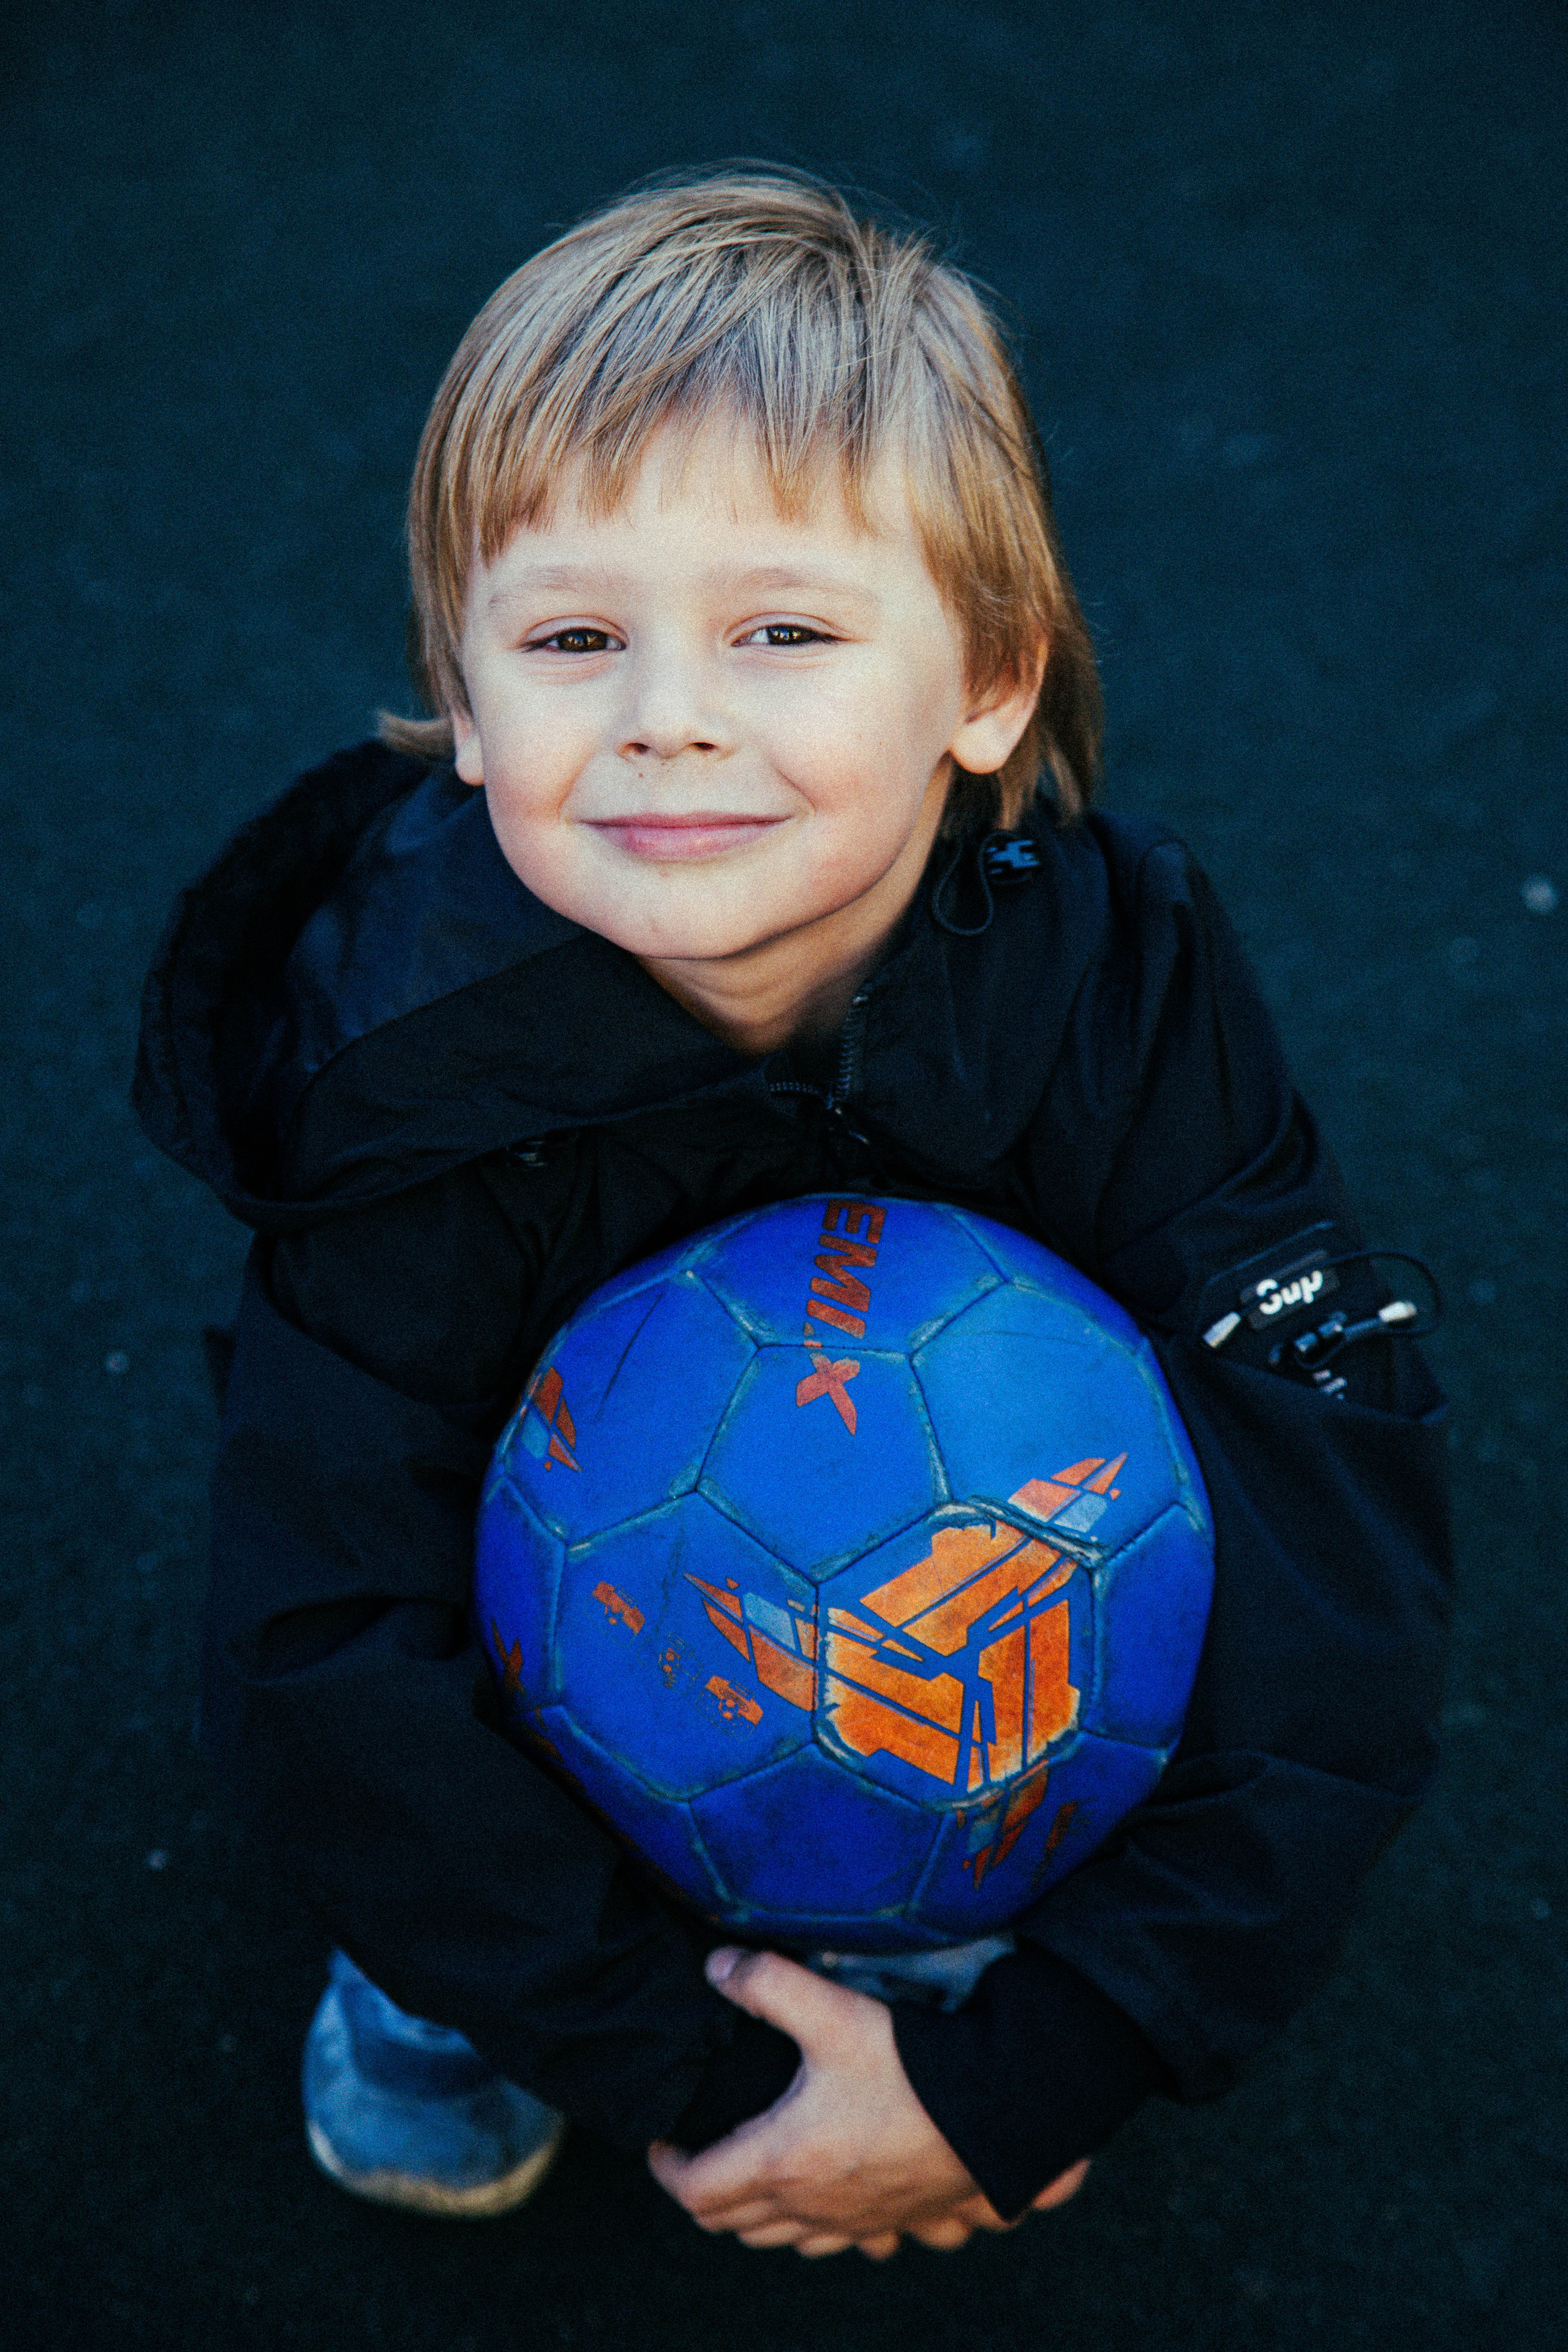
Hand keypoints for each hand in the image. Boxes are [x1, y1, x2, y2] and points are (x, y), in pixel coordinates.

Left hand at [647, 1946, 1088, 2258]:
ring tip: (747, 2172)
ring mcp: (855, 2223)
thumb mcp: (833, 2013)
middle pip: (731, 2224)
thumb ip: (768, 1983)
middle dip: (704, 2191)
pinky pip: (837, 2244)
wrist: (999, 2113)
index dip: (666, 2168)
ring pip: (782, 2241)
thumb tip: (716, 1966)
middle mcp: (813, 2206)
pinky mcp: (893, 2222)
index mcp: (784, 2161)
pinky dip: (812, 2229)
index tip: (660, 2141)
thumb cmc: (911, 2068)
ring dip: (753, 2216)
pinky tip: (822, 2197)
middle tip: (697, 2150)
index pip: (697, 2190)